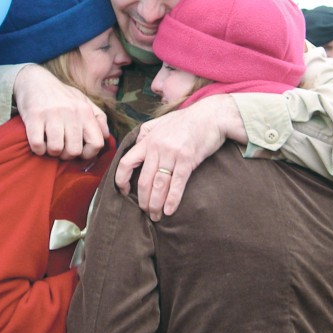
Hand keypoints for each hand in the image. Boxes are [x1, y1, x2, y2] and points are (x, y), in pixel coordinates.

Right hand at [14, 65, 109, 159]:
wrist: (35, 80)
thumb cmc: (62, 96)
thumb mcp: (84, 101)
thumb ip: (98, 118)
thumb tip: (106, 136)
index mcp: (85, 111)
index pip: (97, 143)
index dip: (89, 154)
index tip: (80, 152)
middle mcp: (71, 112)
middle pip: (74, 150)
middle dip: (67, 155)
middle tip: (61, 148)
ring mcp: (52, 114)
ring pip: (56, 149)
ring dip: (51, 152)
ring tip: (49, 144)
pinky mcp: (34, 116)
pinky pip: (37, 144)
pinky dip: (38, 149)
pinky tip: (39, 143)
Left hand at [115, 95, 245, 220]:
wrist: (211, 115)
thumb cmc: (187, 120)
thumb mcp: (161, 122)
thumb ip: (146, 134)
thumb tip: (136, 145)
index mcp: (147, 140)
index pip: (126, 163)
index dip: (121, 180)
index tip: (124, 192)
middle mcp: (156, 147)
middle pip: (143, 181)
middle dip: (143, 201)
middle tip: (146, 212)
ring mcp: (171, 154)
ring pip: (158, 185)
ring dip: (156, 204)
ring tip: (156, 216)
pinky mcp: (187, 159)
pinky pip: (176, 184)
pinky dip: (172, 200)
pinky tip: (169, 211)